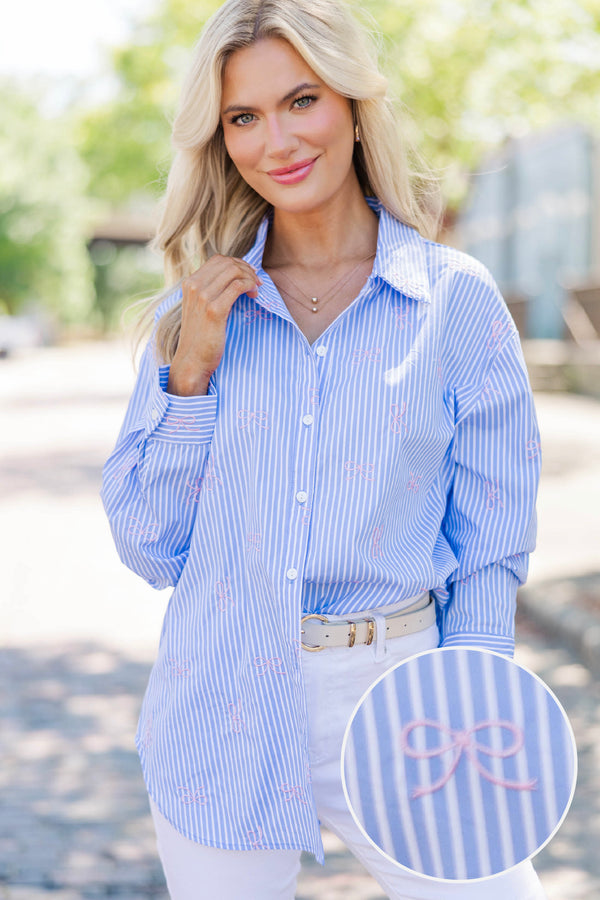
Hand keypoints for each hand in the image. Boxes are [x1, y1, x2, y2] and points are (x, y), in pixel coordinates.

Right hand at [167, 255, 261, 395]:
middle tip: (257, 282)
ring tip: (256, 290)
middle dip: (247, 269)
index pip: (218, 260)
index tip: (248, 275)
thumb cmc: (200, 337)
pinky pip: (238, 286)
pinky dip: (250, 286)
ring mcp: (202, 297)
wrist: (192, 361)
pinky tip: (254, 296)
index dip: (238, 264)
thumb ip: (211, 292)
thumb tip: (234, 278)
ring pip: (234, 271)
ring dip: (250, 277)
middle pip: (228, 263)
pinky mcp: (214, 310)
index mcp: (190, 283)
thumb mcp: (200, 309)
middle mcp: (194, 286)